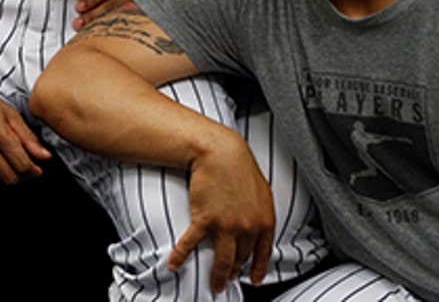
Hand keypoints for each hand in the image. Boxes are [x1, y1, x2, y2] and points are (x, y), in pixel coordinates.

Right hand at [0, 80, 50, 185]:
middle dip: (21, 177)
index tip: (36, 170)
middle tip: (22, 169)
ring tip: (7, 168)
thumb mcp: (10, 114)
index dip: (34, 172)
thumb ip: (28, 137)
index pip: (23, 166)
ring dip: (4, 179)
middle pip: (10, 178)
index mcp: (0, 135)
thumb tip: (45, 156)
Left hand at [75, 0, 170, 29]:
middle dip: (94, 14)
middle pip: (113, 4)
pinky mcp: (159, 21)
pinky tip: (111, 38)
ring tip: (87, 30)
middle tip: (78, 23)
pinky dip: (121, 28)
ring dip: (103, 22)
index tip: (80, 8)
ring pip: (122, 15)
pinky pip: (137, 25)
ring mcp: (152, 8)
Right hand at [172, 139, 274, 291]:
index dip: (258, 269)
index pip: (263, 254)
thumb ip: (260, 212)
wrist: (221, 153)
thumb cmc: (240, 168)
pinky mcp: (204, 220)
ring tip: (215, 286)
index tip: (253, 281)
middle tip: (227, 280)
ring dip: (218, 277)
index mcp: (264, 221)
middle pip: (241, 258)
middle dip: (235, 272)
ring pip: (223, 261)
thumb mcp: (261, 191)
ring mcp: (227, 226)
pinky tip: (174, 265)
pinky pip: (191, 244)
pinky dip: (181, 256)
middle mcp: (248, 228)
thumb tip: (257, 225)